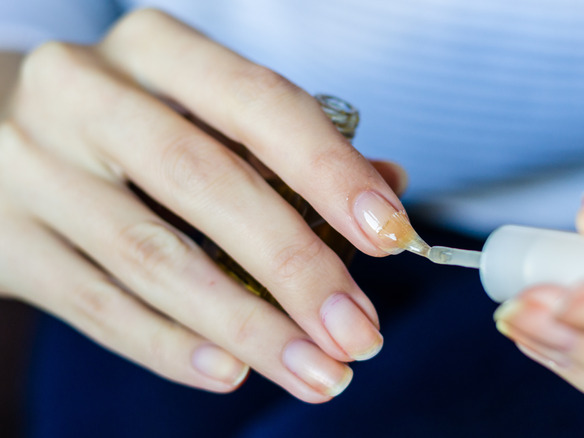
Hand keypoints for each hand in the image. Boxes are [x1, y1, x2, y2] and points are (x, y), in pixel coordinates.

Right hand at [0, 9, 407, 402]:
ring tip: (317, 372)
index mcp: (155, 51)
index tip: (391, 235)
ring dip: (248, 327)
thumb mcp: (203, 110)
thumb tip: (386, 189)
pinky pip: (98, 306)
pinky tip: (230, 371)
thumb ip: (291, 146)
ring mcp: (34, 168)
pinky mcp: (7, 242)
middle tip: (359, 331)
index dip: (331, 173)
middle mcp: (85, 95)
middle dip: (297, 267)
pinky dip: (170, 345)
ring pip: (154, 258)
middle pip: (208, 185)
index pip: (261, 105)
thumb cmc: (132, 122)